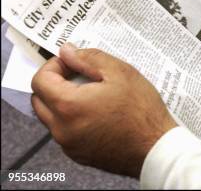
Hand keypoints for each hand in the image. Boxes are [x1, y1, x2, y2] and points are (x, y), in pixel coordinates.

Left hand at [31, 44, 176, 177]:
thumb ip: (90, 58)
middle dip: (54, 83)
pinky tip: (97, 113)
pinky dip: (72, 119)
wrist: (155, 147)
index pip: (40, 80)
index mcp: (69, 105)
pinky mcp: (78, 154)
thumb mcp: (121, 73)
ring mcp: (69, 144)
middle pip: (39, 100)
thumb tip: (67, 51)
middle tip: (79, 75)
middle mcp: (61, 128)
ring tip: (92, 94)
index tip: (72, 62)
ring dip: (62, 101)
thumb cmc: (142, 110)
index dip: (53, 65)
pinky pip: (64, 132)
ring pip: (51, 117)